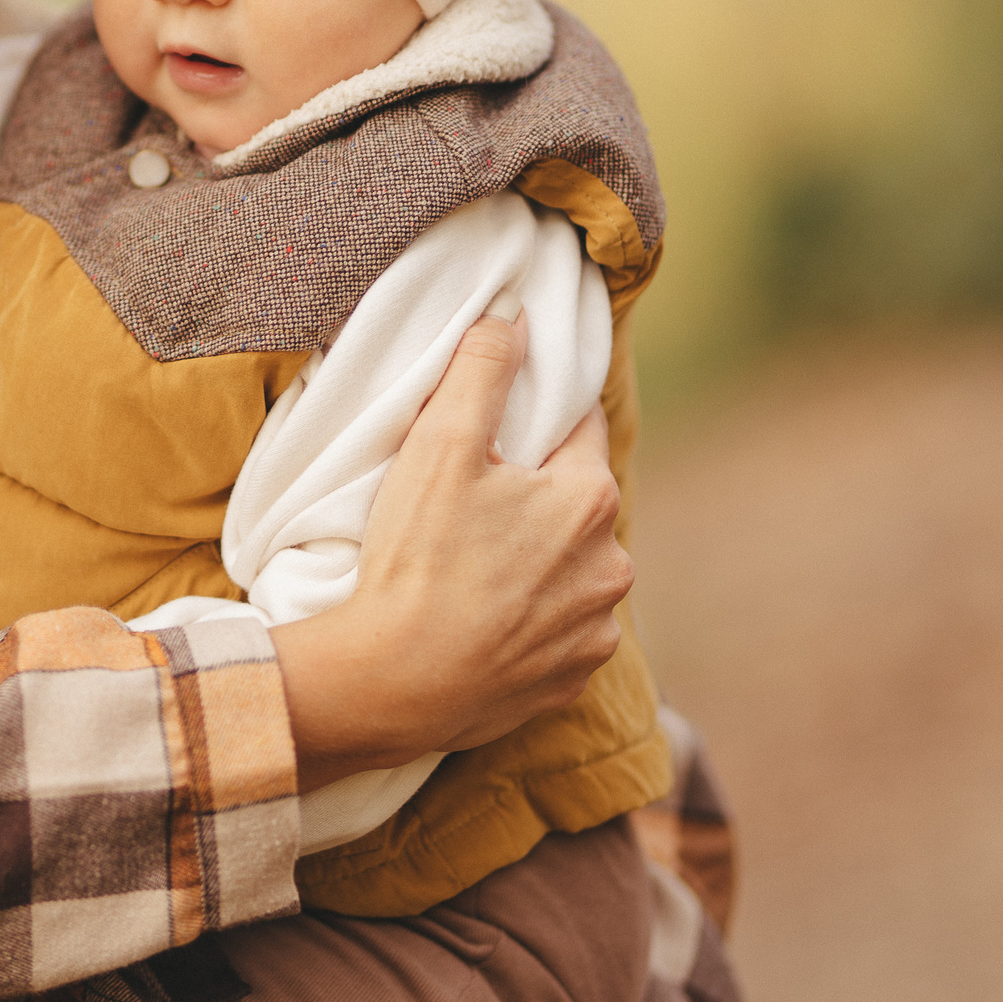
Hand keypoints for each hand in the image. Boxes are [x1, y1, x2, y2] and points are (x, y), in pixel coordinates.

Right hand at [272, 312, 631, 791]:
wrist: (392, 684)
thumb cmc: (415, 561)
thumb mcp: (439, 445)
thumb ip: (482, 370)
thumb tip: (515, 317)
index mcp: (589, 499)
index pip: (578, 427)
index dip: (535, 421)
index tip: (497, 433)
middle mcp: (610, 566)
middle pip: (574, 504)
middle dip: (534, 497)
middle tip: (469, 505)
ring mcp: (593, 632)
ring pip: (570, 572)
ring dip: (535, 563)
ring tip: (471, 568)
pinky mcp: (570, 683)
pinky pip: (557, 633)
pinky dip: (528, 623)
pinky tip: (480, 620)